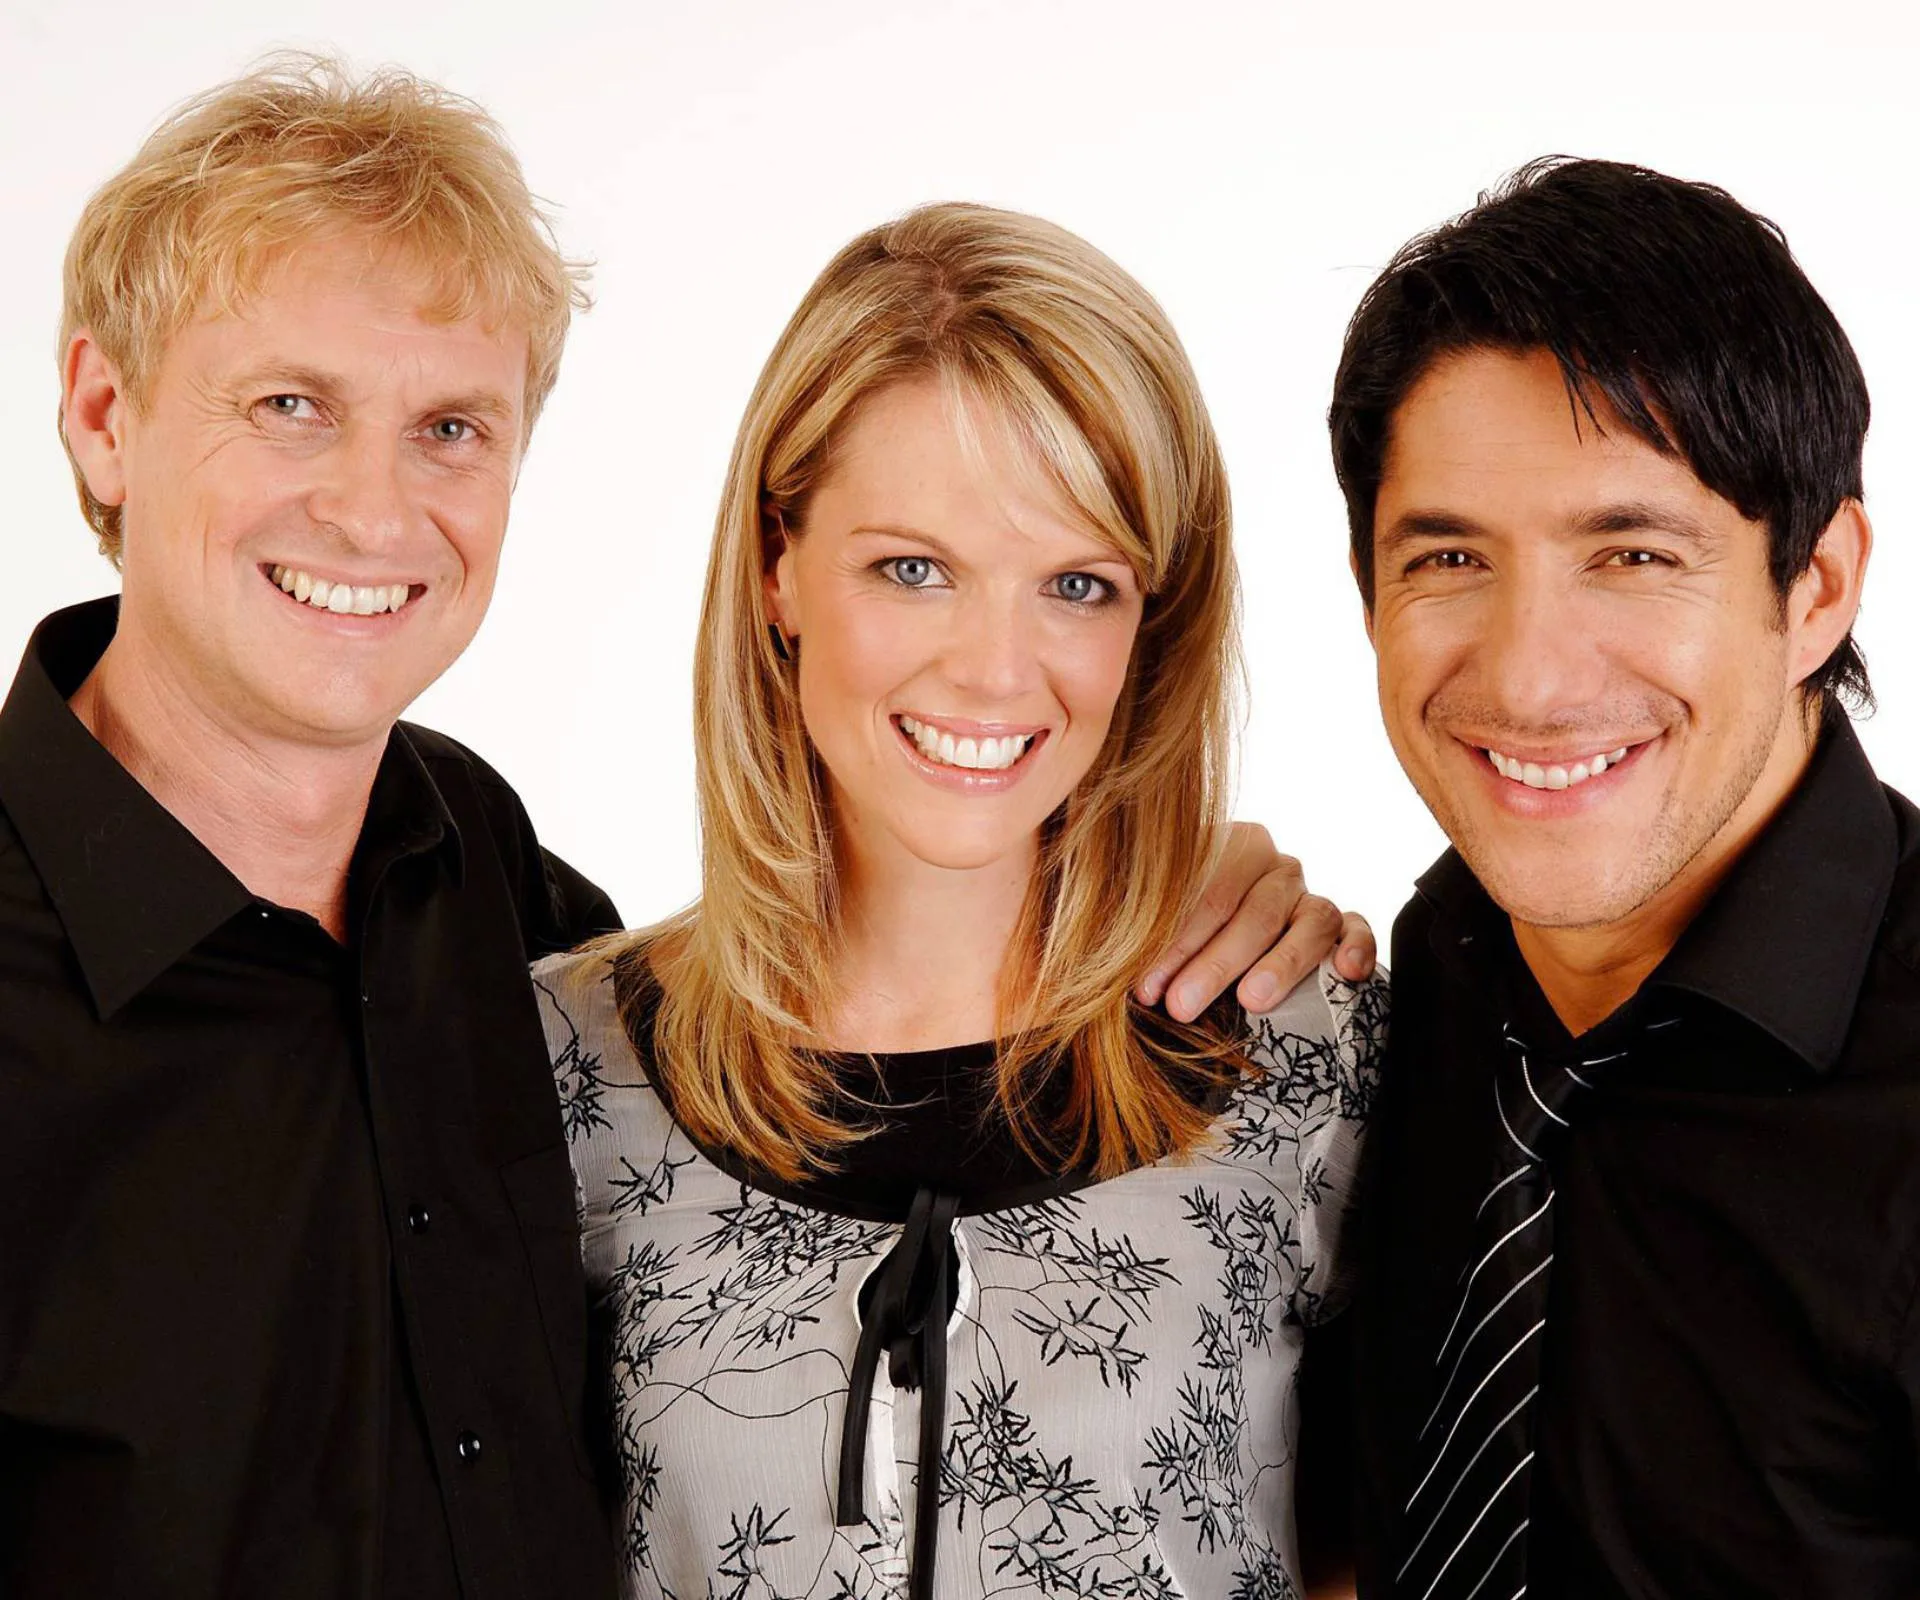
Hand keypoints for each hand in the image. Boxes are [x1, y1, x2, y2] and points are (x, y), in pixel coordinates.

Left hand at [1135, 823, 1375, 1020]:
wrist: (1212, 944)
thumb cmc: (1169, 931)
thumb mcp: (1146, 918)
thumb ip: (1131, 922)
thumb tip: (1100, 949)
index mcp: (1231, 847)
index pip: (1206, 892)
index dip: (1173, 942)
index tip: (1144, 987)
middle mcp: (1276, 868)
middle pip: (1253, 912)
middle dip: (1214, 963)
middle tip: (1181, 1006)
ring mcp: (1311, 897)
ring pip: (1310, 921)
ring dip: (1281, 964)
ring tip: (1251, 1001)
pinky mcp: (1342, 928)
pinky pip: (1357, 929)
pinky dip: (1357, 946)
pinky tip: (1345, 973)